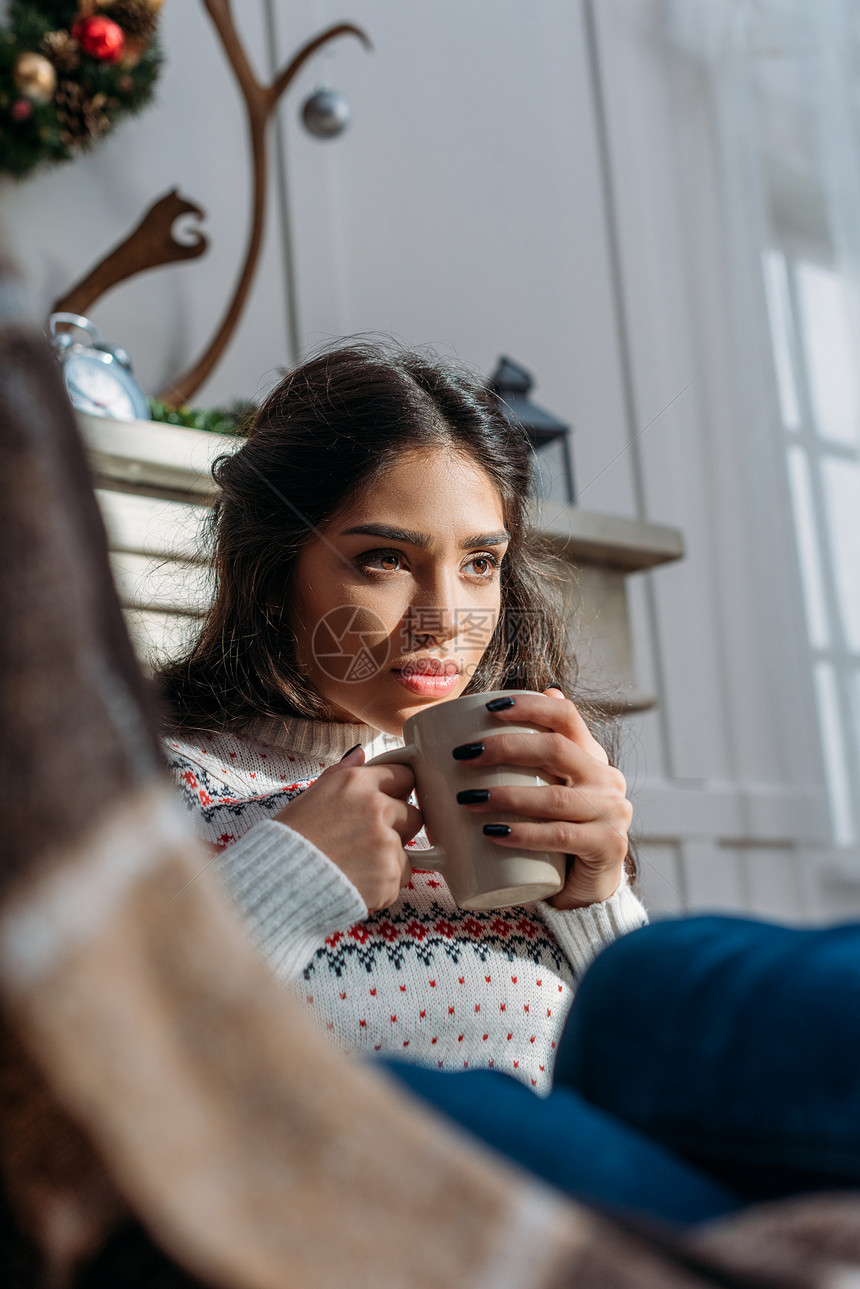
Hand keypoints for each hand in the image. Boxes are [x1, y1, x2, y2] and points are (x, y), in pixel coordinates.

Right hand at [274, 747, 421, 910]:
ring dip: (388, 861)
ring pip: (407, 851)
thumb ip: (341, 774)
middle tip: (366, 842)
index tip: (388, 804)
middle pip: (414, 815)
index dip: (396, 792)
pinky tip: (356, 884)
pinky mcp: (390, 875)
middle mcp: (376, 808)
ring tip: (355, 867)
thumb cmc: (289, 840)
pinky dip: (383, 886)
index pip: (404, 776)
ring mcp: (386, 842)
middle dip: (398, 828)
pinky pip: (398, 879)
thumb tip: (360, 754)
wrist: (277, 884)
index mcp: (356, 783)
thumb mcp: (311, 796)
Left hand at [455, 688, 631, 908]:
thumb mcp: (545, 790)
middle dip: (506, 748)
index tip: (489, 708)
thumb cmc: (556, 835)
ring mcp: (612, 812)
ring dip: (506, 796)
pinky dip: (524, 834)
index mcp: (591, 756)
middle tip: (464, 756)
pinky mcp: (608, 846)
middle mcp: (607, 778)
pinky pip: (561, 836)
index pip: (566, 716)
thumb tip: (502, 706)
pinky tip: (495, 834)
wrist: (587, 889)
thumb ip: (532, 755)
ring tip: (469, 800)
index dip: (530, 705)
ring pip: (554, 797)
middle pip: (556, 749)